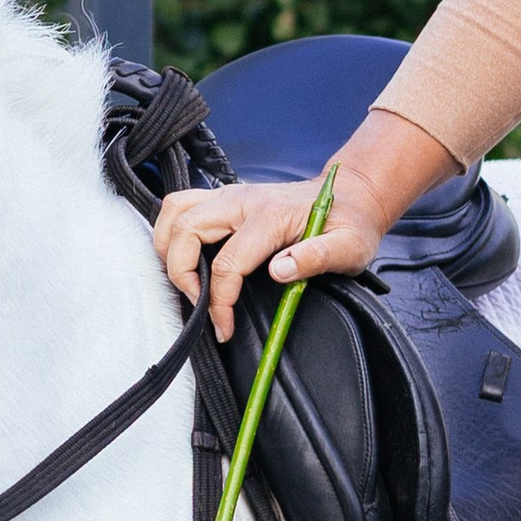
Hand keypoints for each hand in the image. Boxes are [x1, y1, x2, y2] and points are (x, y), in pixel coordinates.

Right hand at [153, 162, 388, 338]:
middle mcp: (242, 199)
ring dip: (169, 247)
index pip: (227, 262)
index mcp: (270, 215)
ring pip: (174, 211)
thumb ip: (316, 257)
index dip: (220, 301)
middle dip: (181, 273)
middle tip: (198, 303)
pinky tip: (183, 255)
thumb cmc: (349, 222)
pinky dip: (172, 230)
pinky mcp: (224, 197)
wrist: (351, 194)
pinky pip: (180, 205)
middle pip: (186, 229)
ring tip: (185, 280)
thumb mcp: (349, 246)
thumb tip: (279, 271)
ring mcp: (230, 194)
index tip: (223, 326)